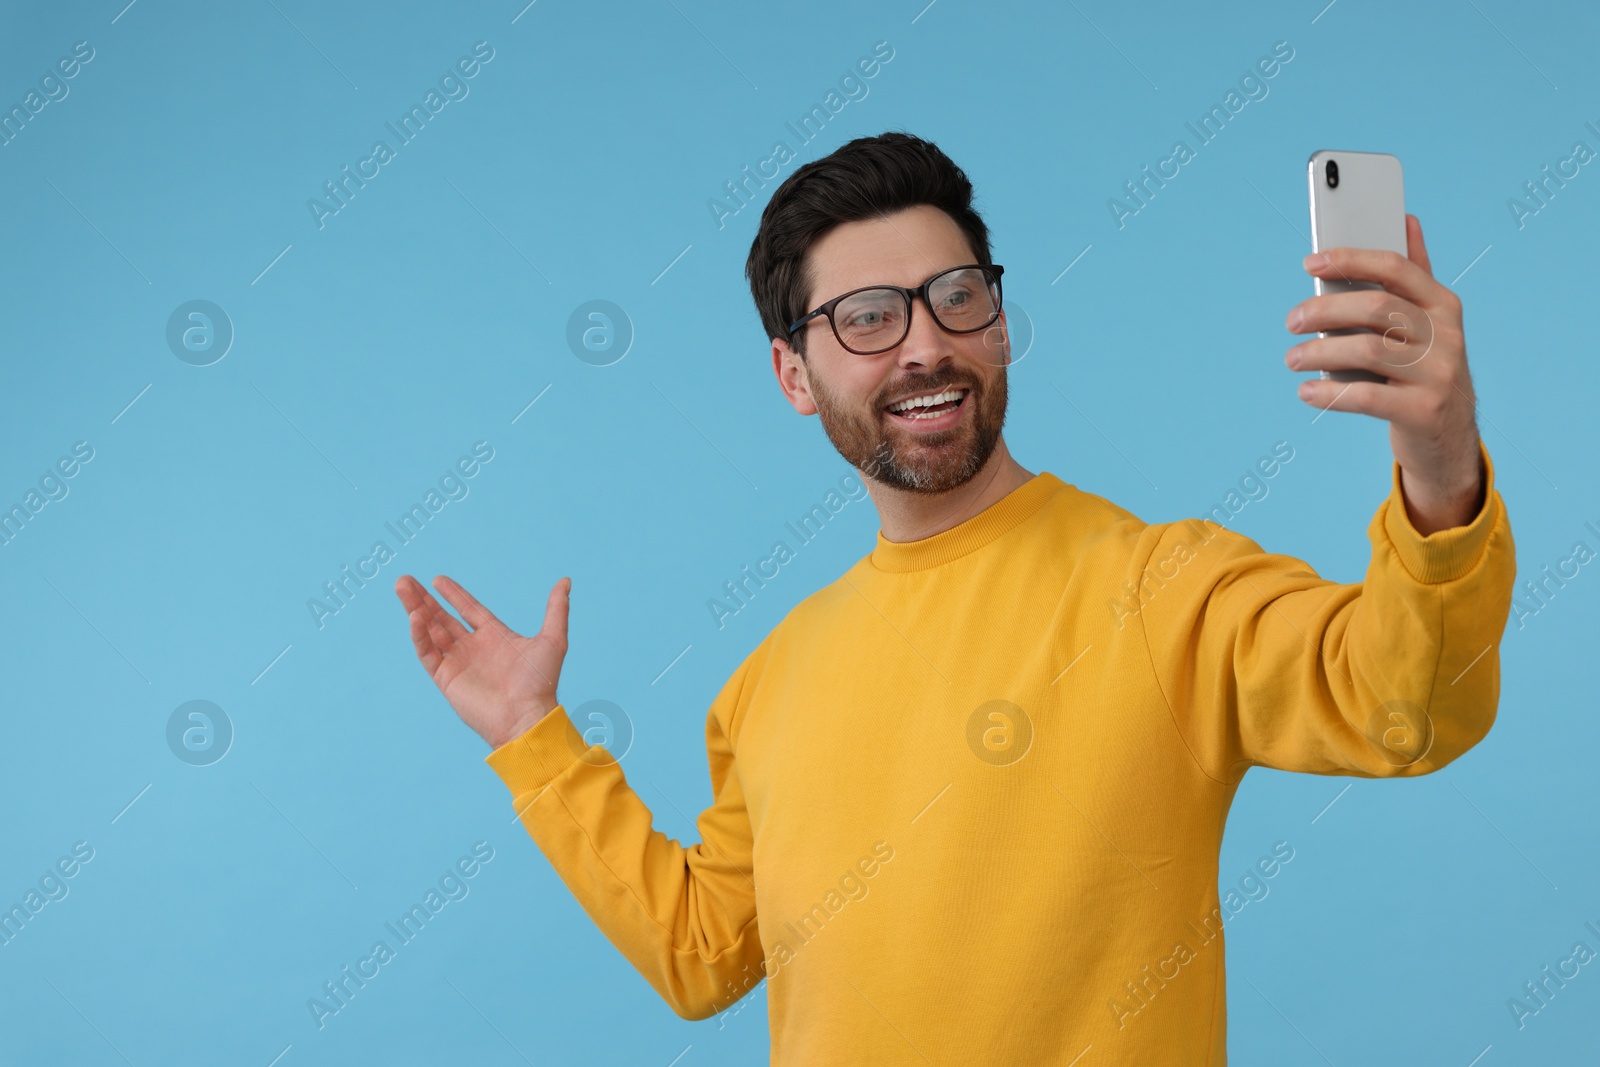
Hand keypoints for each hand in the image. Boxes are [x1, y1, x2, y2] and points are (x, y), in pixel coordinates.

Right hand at [396, 573, 571, 748]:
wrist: (526, 717)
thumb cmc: (540, 683)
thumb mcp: (552, 640)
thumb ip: (556, 609)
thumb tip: (566, 581)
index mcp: (495, 637)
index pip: (469, 610)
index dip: (454, 594)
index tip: (437, 579)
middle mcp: (473, 648)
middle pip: (442, 617)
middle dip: (424, 599)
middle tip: (406, 580)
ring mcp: (458, 662)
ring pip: (430, 631)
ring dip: (415, 609)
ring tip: (402, 587)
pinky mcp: (446, 678)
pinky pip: (428, 652)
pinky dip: (419, 634)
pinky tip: (415, 616)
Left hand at [1284, 215, 1484, 534]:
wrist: (1448, 436)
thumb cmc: (1423, 369)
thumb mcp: (1426, 322)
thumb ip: (1414, 275)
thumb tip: (1406, 219)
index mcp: (1443, 304)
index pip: (1395, 268)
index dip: (1350, 259)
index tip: (1310, 262)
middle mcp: (1446, 334)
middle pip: (1376, 308)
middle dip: (1325, 310)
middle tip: (1291, 320)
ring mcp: (1438, 373)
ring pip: (1368, 351)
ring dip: (1319, 353)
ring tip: (1292, 358)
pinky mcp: (1423, 411)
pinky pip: (1366, 398)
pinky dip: (1329, 394)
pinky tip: (1305, 392)